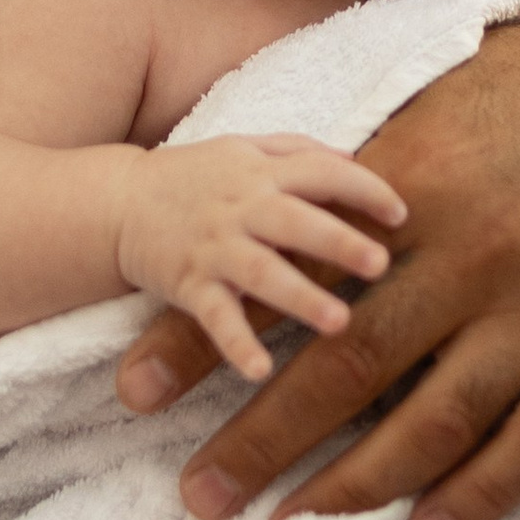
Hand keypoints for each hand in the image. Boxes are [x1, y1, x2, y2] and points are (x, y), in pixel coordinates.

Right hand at [114, 136, 407, 388]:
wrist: (116, 203)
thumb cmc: (192, 177)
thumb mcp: (243, 149)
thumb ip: (297, 151)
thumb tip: (356, 158)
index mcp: (260, 171)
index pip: (320, 171)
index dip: (363, 189)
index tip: (403, 213)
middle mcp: (240, 207)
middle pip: (295, 220)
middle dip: (338, 240)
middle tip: (381, 263)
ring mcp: (213, 247)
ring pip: (261, 272)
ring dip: (299, 297)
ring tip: (339, 323)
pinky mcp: (187, 284)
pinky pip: (214, 318)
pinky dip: (235, 344)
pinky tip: (260, 371)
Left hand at [120, 0, 519, 519]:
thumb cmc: (516, 96)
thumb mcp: (420, 117)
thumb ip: (340, 189)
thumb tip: (233, 232)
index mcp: (414, 193)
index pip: (290, 284)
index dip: (207, 337)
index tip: (135, 391)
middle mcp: (474, 256)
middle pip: (349, 367)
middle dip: (263, 439)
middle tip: (197, 497)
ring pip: (435, 419)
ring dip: (353, 485)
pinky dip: (482, 494)